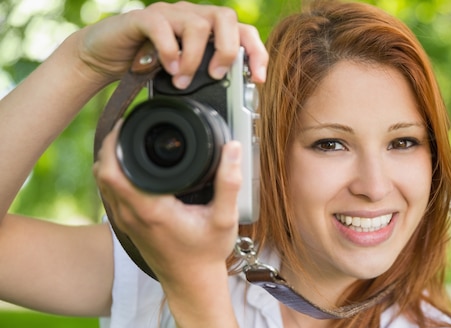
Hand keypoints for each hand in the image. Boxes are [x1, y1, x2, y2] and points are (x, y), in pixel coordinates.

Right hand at [76, 2, 266, 87]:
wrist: (104, 55)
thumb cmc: (148, 66)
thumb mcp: (185, 75)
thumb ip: (207, 79)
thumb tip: (236, 102)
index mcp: (208, 29)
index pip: (243, 31)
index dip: (256, 52)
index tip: (259, 78)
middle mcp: (193, 15)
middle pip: (226, 18)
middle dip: (227, 50)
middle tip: (216, 75)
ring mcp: (169, 14)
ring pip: (197, 24)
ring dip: (194, 59)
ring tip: (183, 81)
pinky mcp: (143, 18)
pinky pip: (163, 27)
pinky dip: (170, 51)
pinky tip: (167, 68)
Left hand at [93, 121, 241, 288]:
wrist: (192, 284)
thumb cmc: (207, 254)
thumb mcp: (225, 219)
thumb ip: (230, 183)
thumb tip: (233, 149)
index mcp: (151, 209)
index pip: (113, 170)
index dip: (113, 142)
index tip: (128, 123)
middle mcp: (131, 215)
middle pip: (102, 172)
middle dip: (110, 145)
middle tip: (129, 127)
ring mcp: (126, 222)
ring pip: (102, 183)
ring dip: (110, 160)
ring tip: (129, 142)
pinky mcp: (128, 226)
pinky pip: (110, 194)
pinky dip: (114, 176)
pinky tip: (133, 167)